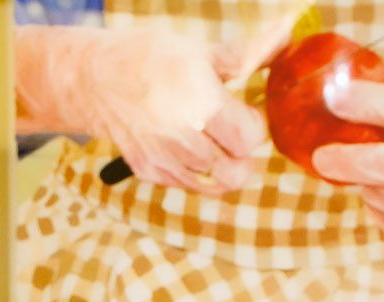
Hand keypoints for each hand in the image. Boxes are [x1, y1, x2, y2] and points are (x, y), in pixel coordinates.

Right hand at [69, 25, 277, 193]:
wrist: (96, 79)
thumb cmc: (150, 58)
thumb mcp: (200, 51)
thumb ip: (246, 54)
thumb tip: (287, 34)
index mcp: (202, 105)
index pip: (252, 137)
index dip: (254, 123)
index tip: (244, 109)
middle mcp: (185, 139)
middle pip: (240, 169)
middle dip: (242, 150)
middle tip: (231, 128)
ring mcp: (166, 161)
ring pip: (217, 184)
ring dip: (223, 164)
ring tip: (211, 138)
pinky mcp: (151, 173)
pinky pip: (191, 186)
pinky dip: (199, 173)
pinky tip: (191, 147)